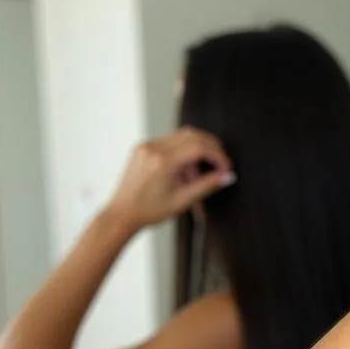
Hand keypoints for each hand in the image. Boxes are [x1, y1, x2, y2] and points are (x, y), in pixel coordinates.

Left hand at [107, 127, 234, 229]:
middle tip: (221, 164)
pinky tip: (184, 171)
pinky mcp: (143, 148)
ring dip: (198, 149)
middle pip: (193, 135)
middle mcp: (153, 148)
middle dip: (211, 147)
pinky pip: (170, 142)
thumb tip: (228, 176)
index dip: (218, 156)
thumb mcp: (183, 201)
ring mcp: (147, 146)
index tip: (226, 168)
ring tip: (198, 173)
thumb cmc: (149, 211)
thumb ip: (207, 185)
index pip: (199, 146)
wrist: (122, 213)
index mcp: (163, 161)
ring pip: (182, 136)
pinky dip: (183, 151)